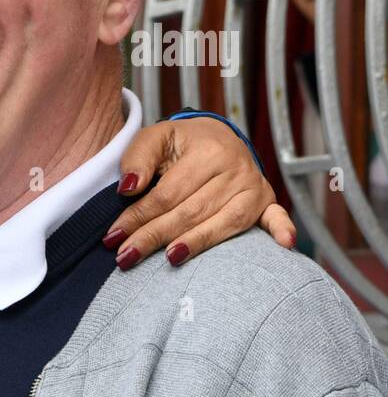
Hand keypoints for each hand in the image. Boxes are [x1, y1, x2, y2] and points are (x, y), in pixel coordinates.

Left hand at [104, 117, 295, 268]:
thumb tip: (128, 188)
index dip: (138, 217)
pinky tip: (284, 245)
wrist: (216, 137)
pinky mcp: (266, 201)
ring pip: (223, 223)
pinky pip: (275, 217)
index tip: (113, 238)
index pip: (167, 194)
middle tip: (126, 257)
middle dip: (154, 236)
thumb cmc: (180, 143)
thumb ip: (138, 159)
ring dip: (197, 244)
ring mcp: (254, 187)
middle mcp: (236, 169)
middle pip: (191, 212)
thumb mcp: (155, 138)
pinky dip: (282, 229)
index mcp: (208, 151)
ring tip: (170, 259)